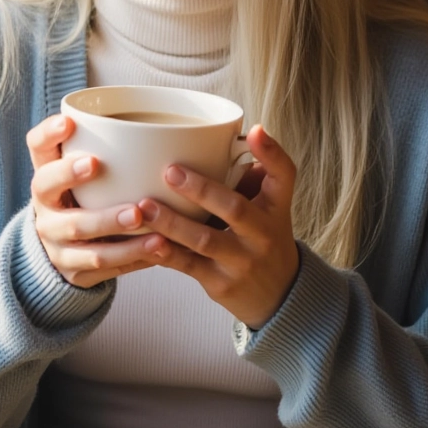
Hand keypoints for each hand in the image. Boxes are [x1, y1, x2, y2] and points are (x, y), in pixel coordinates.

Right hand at [26, 114, 156, 288]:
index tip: (68, 122)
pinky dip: (132, 256)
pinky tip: (157, 246)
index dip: (48, 135)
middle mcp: (44, 208)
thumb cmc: (86, 203)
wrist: (69, 255)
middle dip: (69, 175)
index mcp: (47, 177)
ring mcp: (56, 242)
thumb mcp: (82, 179)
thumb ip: (101, 154)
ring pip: (80, 233)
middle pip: (47, 188)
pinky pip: (103, 266)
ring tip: (141, 216)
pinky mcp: (74, 271)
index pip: (37, 148)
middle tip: (97, 164)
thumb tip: (152, 123)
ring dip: (111, 224)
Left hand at [137, 124, 299, 329]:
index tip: (257, 131)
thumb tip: (228, 136)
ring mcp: (242, 261)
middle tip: (170, 171)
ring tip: (144, 206)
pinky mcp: (221, 283)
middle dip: (202, 190)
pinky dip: (165, 253)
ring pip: (205, 241)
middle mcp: (263, 234)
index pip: (284, 175)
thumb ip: (250, 176)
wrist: (279, 296)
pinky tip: (144, 240)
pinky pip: (188, 266)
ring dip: (172, 223)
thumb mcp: (269, 208)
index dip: (272, 153)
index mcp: (275, 207)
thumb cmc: (264, 239)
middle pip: (235, 209)